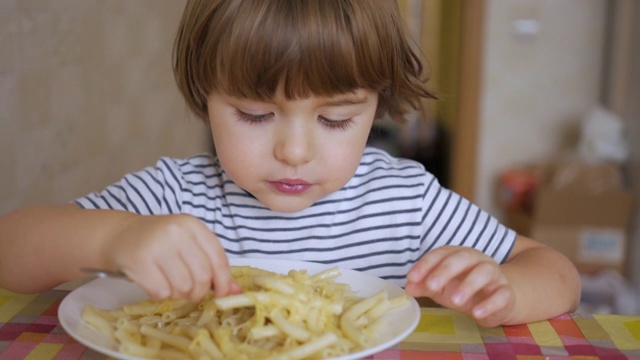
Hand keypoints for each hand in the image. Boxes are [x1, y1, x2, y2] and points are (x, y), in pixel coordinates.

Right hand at [104, 214, 240, 301]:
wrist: (121, 235)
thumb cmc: (161, 242)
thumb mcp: (188, 245)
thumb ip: (212, 264)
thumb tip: (236, 291)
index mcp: (192, 225)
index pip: (218, 258)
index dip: (224, 281)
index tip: (222, 294)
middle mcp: (176, 232)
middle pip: (202, 276)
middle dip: (199, 292)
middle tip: (191, 292)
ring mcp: (157, 246)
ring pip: (183, 287)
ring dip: (179, 294)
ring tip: (170, 284)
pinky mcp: (139, 262)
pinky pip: (162, 292)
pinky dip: (161, 294)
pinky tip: (155, 283)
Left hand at [405, 246, 514, 326]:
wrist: (498, 300)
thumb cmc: (465, 289)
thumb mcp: (442, 287)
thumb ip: (425, 285)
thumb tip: (408, 287)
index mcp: (458, 255)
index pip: (441, 254)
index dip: (425, 264)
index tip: (412, 277)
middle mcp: (477, 260)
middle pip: (462, 258)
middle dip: (445, 271)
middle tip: (431, 286)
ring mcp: (494, 275)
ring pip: (484, 273)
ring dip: (468, 285)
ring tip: (454, 301)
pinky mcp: (506, 292)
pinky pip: (501, 294)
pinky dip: (489, 303)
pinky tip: (476, 313)